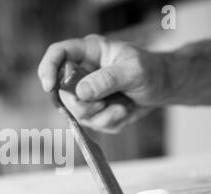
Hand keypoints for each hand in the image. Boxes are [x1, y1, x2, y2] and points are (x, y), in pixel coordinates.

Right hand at [38, 35, 166, 132]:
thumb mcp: (133, 71)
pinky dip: (110, 123)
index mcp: (88, 53)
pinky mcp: (93, 111)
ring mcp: (85, 94)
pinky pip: (92, 124)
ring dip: (102, 116)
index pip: (58, 54)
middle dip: (82, 105)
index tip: (49, 87)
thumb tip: (81, 92)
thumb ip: (107, 79)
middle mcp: (81, 73)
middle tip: (104, 104)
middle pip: (62, 92)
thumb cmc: (150, 70)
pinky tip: (124, 112)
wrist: (163, 88)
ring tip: (123, 107)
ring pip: (77, 113)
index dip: (47, 69)